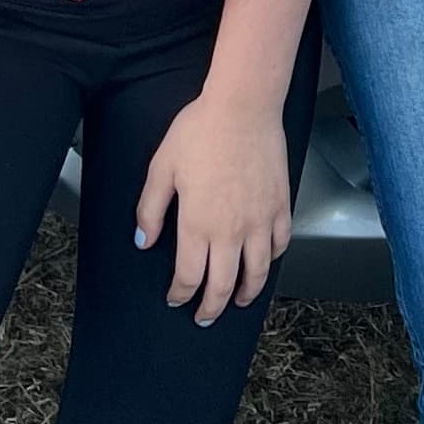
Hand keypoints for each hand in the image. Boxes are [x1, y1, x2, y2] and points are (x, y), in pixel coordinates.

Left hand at [135, 88, 291, 324]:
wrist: (243, 106)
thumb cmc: (200, 131)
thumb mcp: (162, 167)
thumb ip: (151, 209)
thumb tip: (143, 241)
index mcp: (198, 224)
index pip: (189, 276)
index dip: (180, 294)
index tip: (175, 298)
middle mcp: (231, 230)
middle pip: (223, 285)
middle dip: (212, 308)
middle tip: (205, 316)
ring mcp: (260, 220)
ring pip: (257, 272)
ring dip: (246, 293)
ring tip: (239, 300)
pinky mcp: (280, 205)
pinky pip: (279, 244)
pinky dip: (272, 259)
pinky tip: (264, 260)